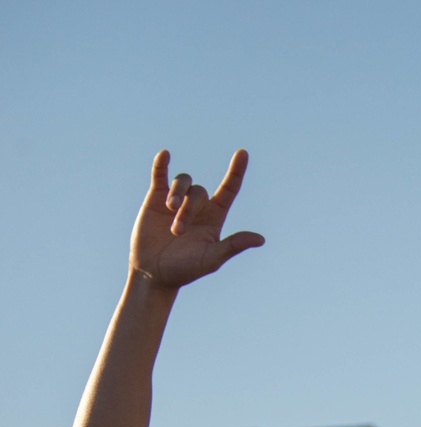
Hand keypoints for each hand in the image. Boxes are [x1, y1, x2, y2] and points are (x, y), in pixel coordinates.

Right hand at [130, 149, 264, 289]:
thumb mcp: (211, 259)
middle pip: (199, 192)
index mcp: (215, 217)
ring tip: (169, 211)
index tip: (243, 153)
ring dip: (177, 194)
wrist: (154, 273)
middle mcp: (198, 205)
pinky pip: (160, 175)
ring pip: (183, 182)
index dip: (237, 171)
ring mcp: (177, 199)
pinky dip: (161, 164)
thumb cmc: (185, 270)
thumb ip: (233, 246)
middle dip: (188, 209)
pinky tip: (164, 155)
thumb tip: (260, 239)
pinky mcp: (156, 197)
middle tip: (177, 232)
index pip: (229, 189)